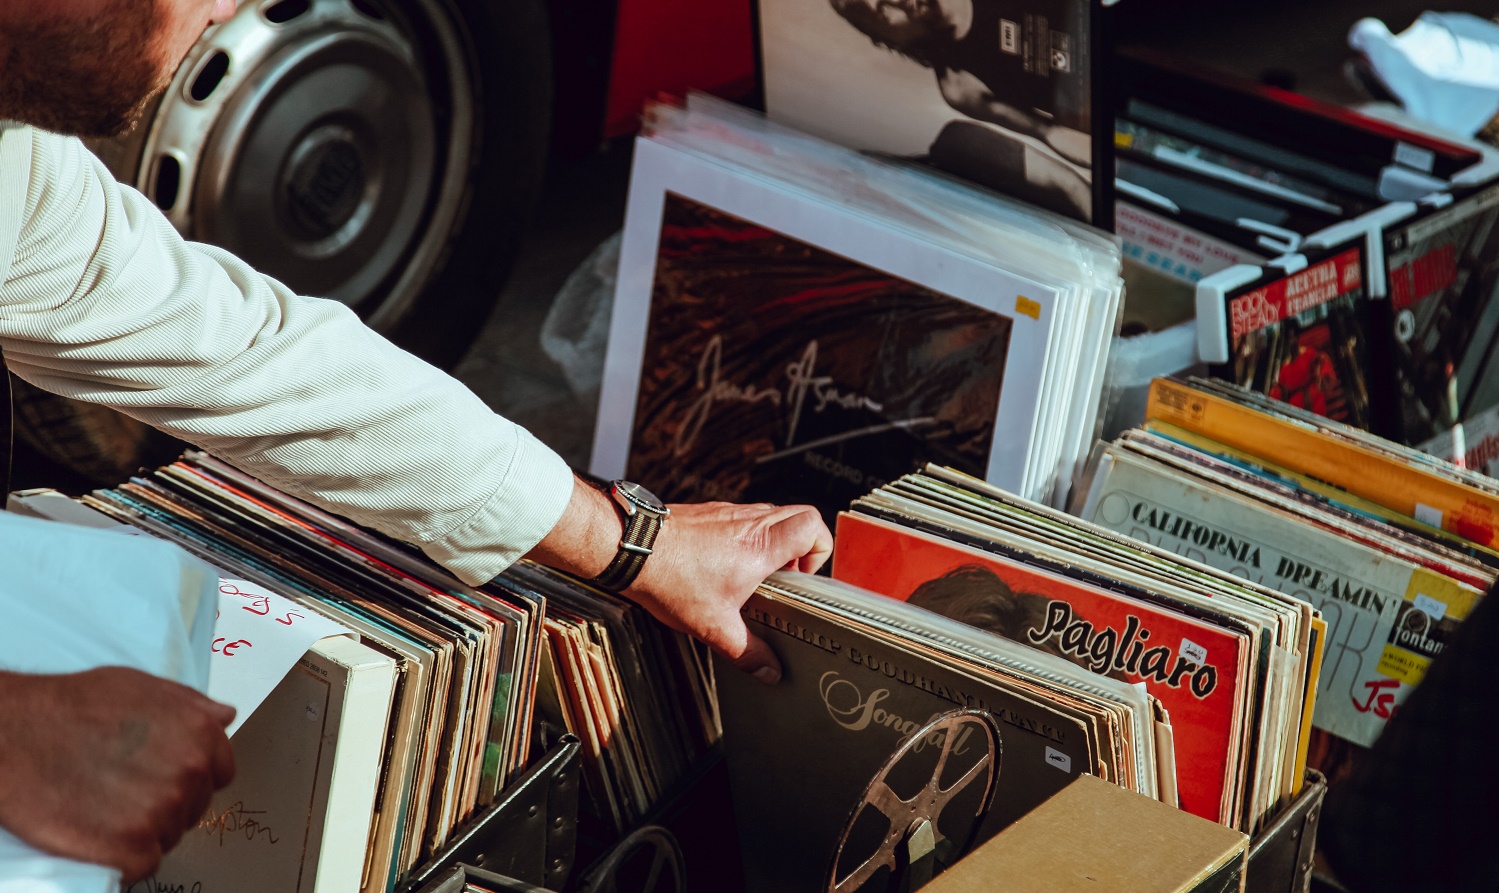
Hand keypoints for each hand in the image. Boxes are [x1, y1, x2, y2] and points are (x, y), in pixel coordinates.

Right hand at [0, 667, 235, 881]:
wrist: (15, 735)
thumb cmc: (72, 706)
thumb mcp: (141, 687)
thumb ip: (191, 706)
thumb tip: (225, 717)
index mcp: (200, 734)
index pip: (220, 774)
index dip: (192, 779)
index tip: (164, 779)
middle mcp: (189, 773)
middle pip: (193, 808)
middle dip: (166, 804)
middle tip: (124, 794)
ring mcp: (161, 812)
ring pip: (169, 836)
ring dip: (144, 831)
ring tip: (106, 811)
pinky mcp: (129, 847)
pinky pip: (143, 864)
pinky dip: (124, 859)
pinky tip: (101, 838)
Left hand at [625, 501, 832, 682]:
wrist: (631, 549)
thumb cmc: (670, 578)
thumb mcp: (714, 626)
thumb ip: (748, 652)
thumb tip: (769, 670)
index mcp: (761, 546)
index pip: (813, 526)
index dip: (819, 550)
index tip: (802, 577)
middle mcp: (750, 522)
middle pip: (799, 515)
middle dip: (802, 547)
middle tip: (786, 576)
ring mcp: (729, 512)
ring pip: (771, 515)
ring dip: (773, 542)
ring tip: (755, 575)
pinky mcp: (709, 512)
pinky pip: (742, 518)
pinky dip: (746, 537)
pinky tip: (725, 566)